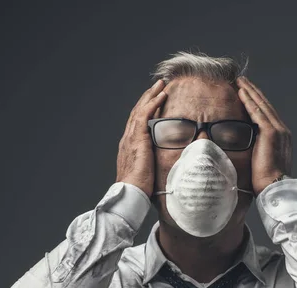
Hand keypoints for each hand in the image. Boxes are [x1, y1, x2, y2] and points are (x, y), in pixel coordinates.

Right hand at [116, 79, 166, 197]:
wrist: (131, 192)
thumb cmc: (140, 188)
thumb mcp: (148, 173)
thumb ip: (155, 164)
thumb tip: (168, 165)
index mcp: (130, 146)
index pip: (137, 123)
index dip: (146, 110)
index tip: (154, 101)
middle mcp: (128, 139)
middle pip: (137, 112)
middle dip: (147, 98)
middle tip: (158, 86)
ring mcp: (131, 137)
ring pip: (140, 110)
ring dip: (151, 96)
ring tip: (160, 85)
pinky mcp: (137, 138)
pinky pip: (144, 115)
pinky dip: (152, 103)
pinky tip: (161, 95)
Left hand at [236, 76, 292, 195]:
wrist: (274, 187)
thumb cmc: (265, 180)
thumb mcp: (262, 160)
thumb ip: (257, 149)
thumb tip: (245, 146)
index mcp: (281, 137)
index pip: (267, 114)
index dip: (257, 102)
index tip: (247, 92)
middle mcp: (282, 130)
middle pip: (265, 106)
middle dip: (254, 92)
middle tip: (242, 80)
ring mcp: (278, 130)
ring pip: (262, 105)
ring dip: (250, 92)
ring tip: (240, 81)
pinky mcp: (271, 133)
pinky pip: (257, 112)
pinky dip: (249, 101)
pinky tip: (241, 92)